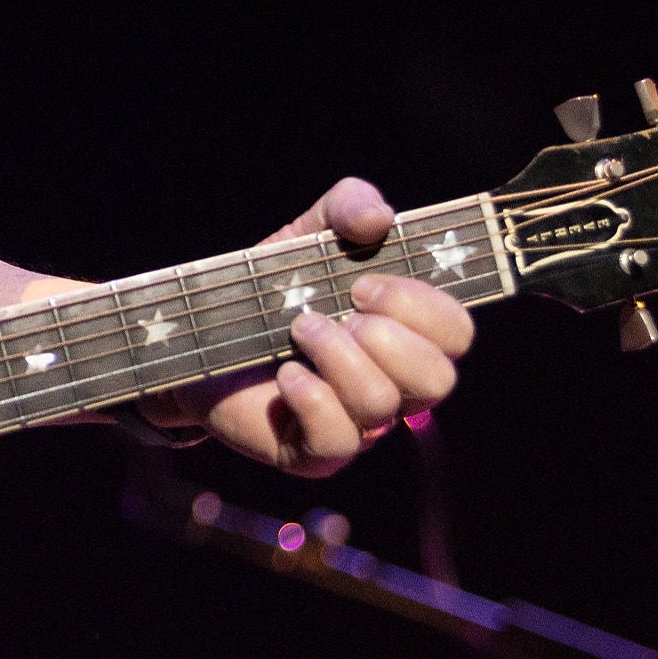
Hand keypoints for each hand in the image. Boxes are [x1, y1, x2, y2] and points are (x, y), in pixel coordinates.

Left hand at [137, 177, 469, 476]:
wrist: (201, 332)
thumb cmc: (273, 286)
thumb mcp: (311, 232)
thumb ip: (350, 206)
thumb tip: (379, 219)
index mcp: (409, 334)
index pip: (456, 332)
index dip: (421, 306)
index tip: (363, 284)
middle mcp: (395, 384)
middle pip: (438, 379)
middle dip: (387, 338)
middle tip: (340, 312)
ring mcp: (359, 424)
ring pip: (381, 404)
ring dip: (337, 356)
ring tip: (298, 330)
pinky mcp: (315, 453)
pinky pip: (336, 438)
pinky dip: (311, 397)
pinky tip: (286, 373)